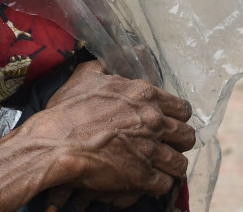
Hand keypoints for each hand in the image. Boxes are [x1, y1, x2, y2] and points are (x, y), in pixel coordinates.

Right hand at [0, 61, 192, 211]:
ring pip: (180, 163)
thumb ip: (105, 67)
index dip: (176, 117)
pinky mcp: (143, 176)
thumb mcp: (85, 76)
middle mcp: (153, 120)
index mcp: (144, 94)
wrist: (54, 143)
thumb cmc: (67, 111)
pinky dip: (157, 184)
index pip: (182, 108)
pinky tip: (147, 180)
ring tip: (159, 167)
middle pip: (187, 136)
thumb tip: (114, 60)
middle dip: (178, 142)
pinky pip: (165, 183)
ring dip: (170, 165)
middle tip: (166, 145)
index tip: (168, 123)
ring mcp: (150, 149)